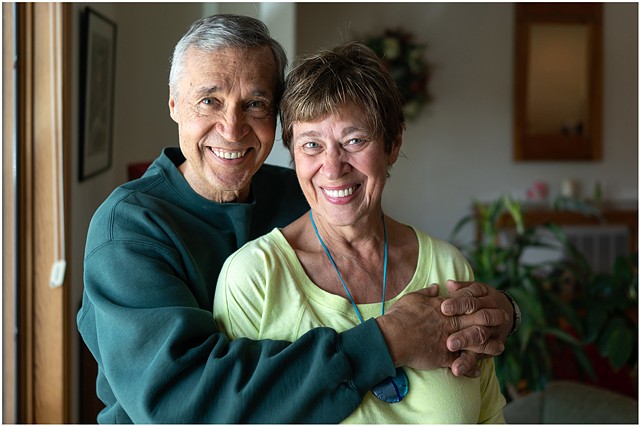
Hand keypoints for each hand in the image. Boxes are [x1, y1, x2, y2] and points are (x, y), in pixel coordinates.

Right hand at [375, 284, 506, 375]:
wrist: (392, 337)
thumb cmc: (400, 316)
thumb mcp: (413, 298)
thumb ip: (427, 292)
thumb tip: (436, 287)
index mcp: (444, 307)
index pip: (467, 300)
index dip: (479, 299)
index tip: (488, 298)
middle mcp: (450, 322)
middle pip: (478, 318)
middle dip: (493, 317)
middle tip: (503, 317)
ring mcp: (449, 339)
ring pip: (476, 341)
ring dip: (489, 344)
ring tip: (499, 347)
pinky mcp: (444, 356)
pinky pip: (462, 361)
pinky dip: (470, 366)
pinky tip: (478, 370)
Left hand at [441, 280, 512, 374]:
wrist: (505, 310)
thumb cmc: (478, 298)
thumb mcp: (473, 289)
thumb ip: (461, 288)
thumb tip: (449, 284)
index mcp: (484, 298)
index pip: (470, 300)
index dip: (458, 304)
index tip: (444, 308)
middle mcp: (491, 315)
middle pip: (478, 323)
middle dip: (464, 333)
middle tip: (449, 343)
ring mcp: (493, 332)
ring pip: (481, 341)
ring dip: (467, 352)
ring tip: (454, 364)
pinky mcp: (491, 347)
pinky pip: (480, 356)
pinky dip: (469, 364)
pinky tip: (457, 370)